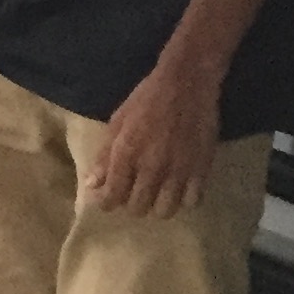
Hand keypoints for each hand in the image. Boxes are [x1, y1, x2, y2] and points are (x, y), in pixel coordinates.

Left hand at [88, 58, 221, 217]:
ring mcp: (179, 170)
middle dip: (132, 205)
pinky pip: (193, 201)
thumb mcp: (118, 121)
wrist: (187, 83)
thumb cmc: (147, 98)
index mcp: (126, 154)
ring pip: (166, 210)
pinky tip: (179, 189)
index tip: (107, 202)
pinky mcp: (202, 169)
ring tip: (156, 195)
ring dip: (158, 207)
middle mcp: (152, 167)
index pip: (113, 195)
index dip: (107, 203)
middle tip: (133, 194)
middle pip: (139, 207)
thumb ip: (104, 155)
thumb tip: (92, 184)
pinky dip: (184, 200)